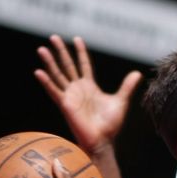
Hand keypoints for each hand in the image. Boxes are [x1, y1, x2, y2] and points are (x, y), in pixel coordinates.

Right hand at [35, 35, 141, 153]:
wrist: (103, 140)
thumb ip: (127, 87)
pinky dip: (46, 82)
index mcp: (90, 86)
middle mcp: (78, 89)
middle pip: (68, 65)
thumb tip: (137, 73)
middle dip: (61, 52)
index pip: (83, 65)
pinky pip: (54, 91)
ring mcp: (70, 96)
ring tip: (42, 49)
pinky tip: (38, 72)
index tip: (77, 38)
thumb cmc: (110, 124)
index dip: (80, 52)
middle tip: (53, 37)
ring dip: (49, 62)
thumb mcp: (120, 101)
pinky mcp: (65, 105)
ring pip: (58, 75)